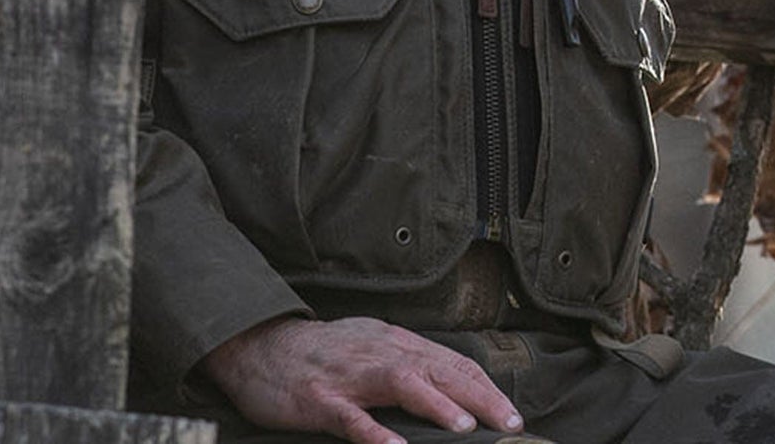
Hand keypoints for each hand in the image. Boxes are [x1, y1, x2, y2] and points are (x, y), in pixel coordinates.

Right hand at [202, 315, 524, 443]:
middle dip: (478, 396)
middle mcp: (378, 352)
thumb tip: (451, 389)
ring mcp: (349, 375)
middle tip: (509, 423)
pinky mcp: (319, 399)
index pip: (449, 362)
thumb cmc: (323, 354)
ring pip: (400, 383)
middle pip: (436, 369)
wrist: (261, 346)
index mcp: (394, 342)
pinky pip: (350, 417)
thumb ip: (407, 365)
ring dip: (435, 404)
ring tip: (464, 427)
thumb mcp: (371, 348)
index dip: (484, 387)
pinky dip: (374, 432)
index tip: (513, 414)